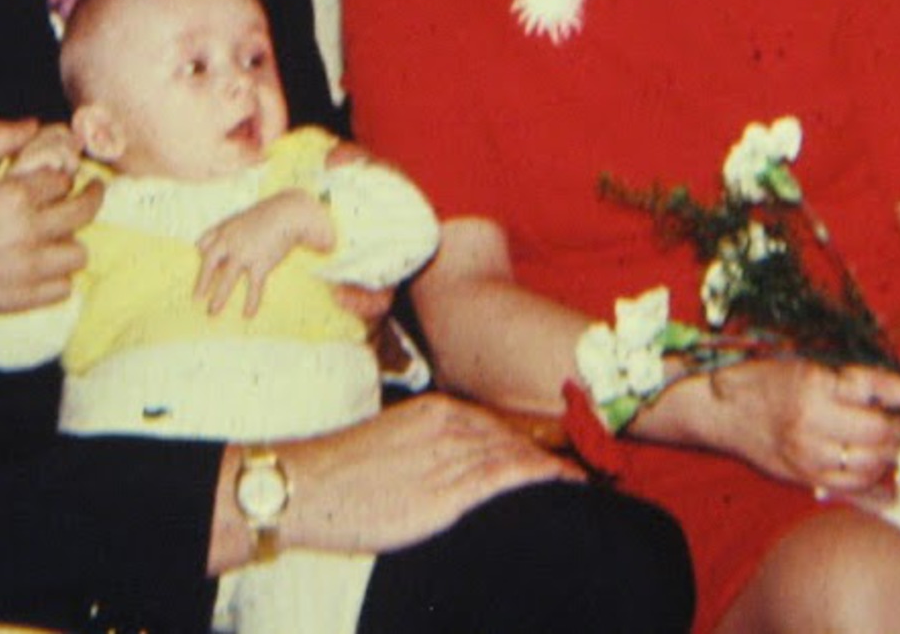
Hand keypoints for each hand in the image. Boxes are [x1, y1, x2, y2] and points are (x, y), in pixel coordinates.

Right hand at [0, 120, 102, 316]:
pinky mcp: (22, 298)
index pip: (64, 179)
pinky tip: (45, 266)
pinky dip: (59, 277)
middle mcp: (29, 233)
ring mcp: (28, 270)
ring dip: (71, 240)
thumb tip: (34, 124)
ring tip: (59, 234)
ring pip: (79, 253)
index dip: (63, 174)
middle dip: (90, 197)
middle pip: (84, 212)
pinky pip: (63, 289)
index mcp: (16, 197)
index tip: (59, 176)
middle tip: (88, 192)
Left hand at [197, 190, 331, 316]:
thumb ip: (237, 230)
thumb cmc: (271, 211)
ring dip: (219, 297)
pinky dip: (251, 302)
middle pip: (210, 263)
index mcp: (226, 228)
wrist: (290, 212)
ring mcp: (244, 253)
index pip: (205, 242)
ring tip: (213, 311)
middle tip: (197, 296)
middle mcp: (231, 241)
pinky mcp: (260, 264)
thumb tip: (231, 248)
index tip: (199, 261)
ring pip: (227, 279)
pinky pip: (253, 287)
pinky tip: (247, 315)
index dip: (202, 252)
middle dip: (202, 280)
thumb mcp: (248, 216)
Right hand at [249, 394, 578, 562]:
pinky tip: (568, 484)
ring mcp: (451, 455)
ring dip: (558, 466)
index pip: (498, 424)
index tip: (562, 452)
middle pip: (515, 437)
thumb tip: (452, 469)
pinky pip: (509, 478)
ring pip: (519, 455)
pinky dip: (544, 478)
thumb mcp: (393, 448)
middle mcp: (450, 425)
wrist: (307, 487)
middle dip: (552, 452)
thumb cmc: (343, 475)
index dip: (533, 440)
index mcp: (436, 411)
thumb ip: (429, 452)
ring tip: (592, 478)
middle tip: (592, 465)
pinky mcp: (449, 488)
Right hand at [696, 357, 899, 498]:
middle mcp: (812, 421)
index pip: (874, 388)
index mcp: (812, 384)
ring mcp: (809, 454)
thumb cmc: (762, 377)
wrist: (718, 410)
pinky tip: (894, 476)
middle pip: (879, 430)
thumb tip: (898, 386)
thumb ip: (845, 377)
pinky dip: (879, 483)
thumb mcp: (802, 362)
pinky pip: (854, 487)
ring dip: (896, 456)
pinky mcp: (805, 478)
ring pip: (871, 462)